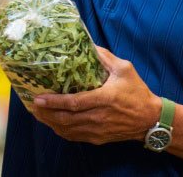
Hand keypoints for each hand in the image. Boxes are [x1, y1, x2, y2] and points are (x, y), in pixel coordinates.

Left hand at [29, 47, 161, 144]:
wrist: (151, 119)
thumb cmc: (137, 92)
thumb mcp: (125, 69)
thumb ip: (105, 57)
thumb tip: (87, 43)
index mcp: (105, 98)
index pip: (74, 103)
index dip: (54, 102)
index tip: (39, 97)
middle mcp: (99, 117)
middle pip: (66, 119)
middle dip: (46, 113)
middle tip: (32, 104)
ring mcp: (97, 130)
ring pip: (67, 130)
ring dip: (50, 122)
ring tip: (37, 113)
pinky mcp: (98, 138)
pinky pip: (74, 137)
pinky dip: (60, 131)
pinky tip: (52, 122)